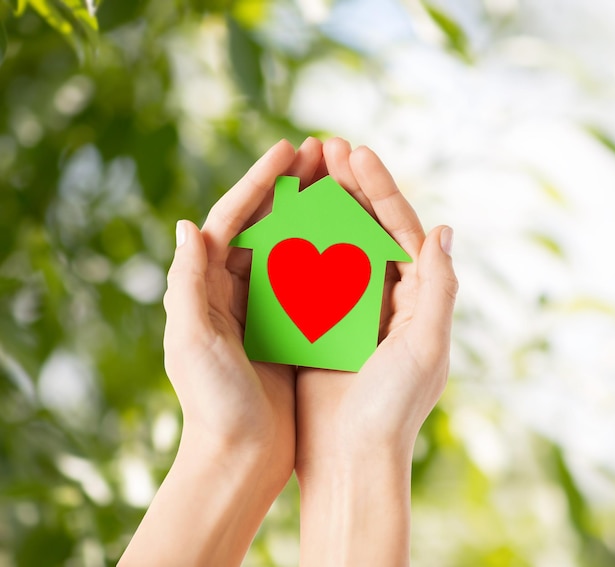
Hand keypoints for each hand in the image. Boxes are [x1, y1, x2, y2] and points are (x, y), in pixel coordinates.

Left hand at [120, 138, 325, 565]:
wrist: (240, 457)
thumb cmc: (213, 404)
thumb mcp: (193, 342)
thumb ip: (186, 284)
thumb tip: (186, 225)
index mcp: (206, 288)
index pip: (231, 220)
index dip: (258, 181)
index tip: (288, 149)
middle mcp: (232, 290)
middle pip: (263, 224)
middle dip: (290, 186)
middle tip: (321, 152)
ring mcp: (262, 307)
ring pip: (290, 246)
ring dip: (312, 212)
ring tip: (339, 181)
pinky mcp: (287, 328)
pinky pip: (309, 280)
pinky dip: (327, 254)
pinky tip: (352, 236)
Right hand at [295, 138, 457, 565]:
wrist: (350, 459)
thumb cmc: (391, 408)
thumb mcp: (425, 347)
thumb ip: (439, 288)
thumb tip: (443, 230)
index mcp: (415, 297)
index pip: (399, 228)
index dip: (379, 188)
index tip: (355, 152)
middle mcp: (384, 297)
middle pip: (366, 228)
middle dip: (347, 186)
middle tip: (324, 147)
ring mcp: (348, 308)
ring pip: (333, 244)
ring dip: (319, 207)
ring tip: (301, 171)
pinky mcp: (317, 324)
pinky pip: (306, 274)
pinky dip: (295, 245)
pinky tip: (278, 221)